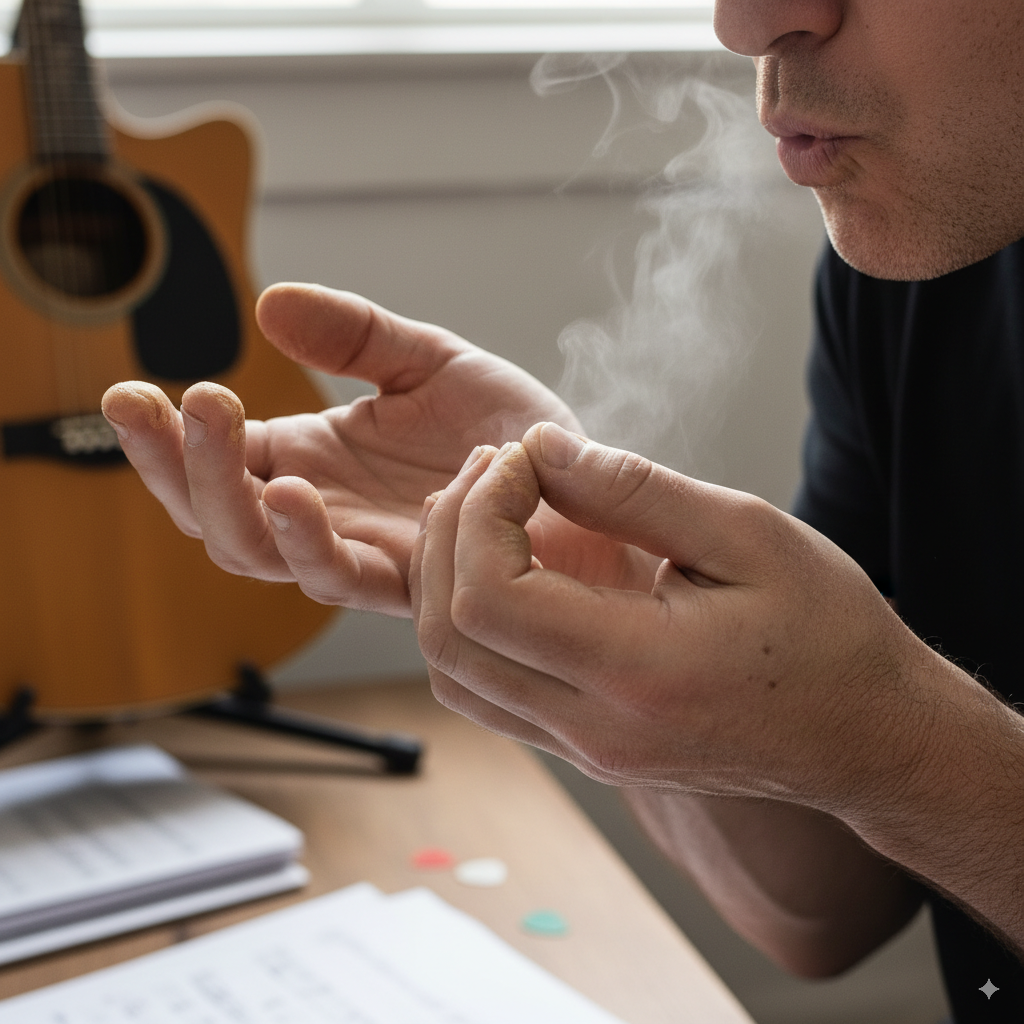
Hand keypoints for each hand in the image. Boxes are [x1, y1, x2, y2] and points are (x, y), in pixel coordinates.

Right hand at [102, 284, 651, 615]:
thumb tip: (269, 304)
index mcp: (315, 461)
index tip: (132, 391)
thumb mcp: (428, 359)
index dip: (166, 438)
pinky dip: (308, 541)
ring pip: (260, 553)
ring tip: (222, 425)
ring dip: (225, 496)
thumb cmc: (510, 427)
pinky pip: (341, 578)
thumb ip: (353, 336)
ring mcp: (366, 549)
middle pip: (218, 517)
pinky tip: (298, 490)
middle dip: (178, 467)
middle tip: (166, 405)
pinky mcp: (414, 577)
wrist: (585, 479)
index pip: (218, 462)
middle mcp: (328, 514)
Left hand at [411, 421, 938, 813]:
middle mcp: (595, 726)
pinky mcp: (584, 749)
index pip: (490, 595)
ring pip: (455, 672)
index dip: (482, 511)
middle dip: (449, 535)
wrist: (864, 737)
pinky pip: (488, 692)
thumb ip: (633, 489)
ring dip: (446, 583)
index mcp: (639, 670)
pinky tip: (504, 567)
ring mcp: (583, 749)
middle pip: (450, 637)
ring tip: (483, 512)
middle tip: (490, 470)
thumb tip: (542, 448)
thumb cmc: (827, 634)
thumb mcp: (747, 534)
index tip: (523, 458)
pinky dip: (472, 623)